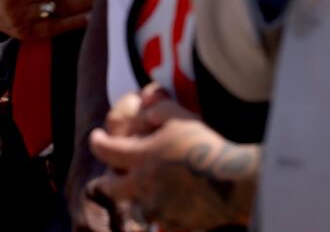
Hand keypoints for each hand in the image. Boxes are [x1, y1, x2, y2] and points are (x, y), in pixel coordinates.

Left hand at [88, 85, 257, 229]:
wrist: (232, 182)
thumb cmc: (206, 146)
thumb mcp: (181, 118)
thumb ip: (159, 109)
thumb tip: (146, 109)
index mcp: (142, 158)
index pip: (107, 151)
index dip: (98, 142)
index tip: (96, 137)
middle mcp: (144, 185)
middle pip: (112, 188)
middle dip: (107, 180)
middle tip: (107, 176)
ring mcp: (159, 207)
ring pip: (137, 204)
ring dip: (138, 196)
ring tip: (148, 189)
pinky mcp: (177, 222)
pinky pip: (162, 217)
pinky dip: (163, 209)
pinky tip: (173, 201)